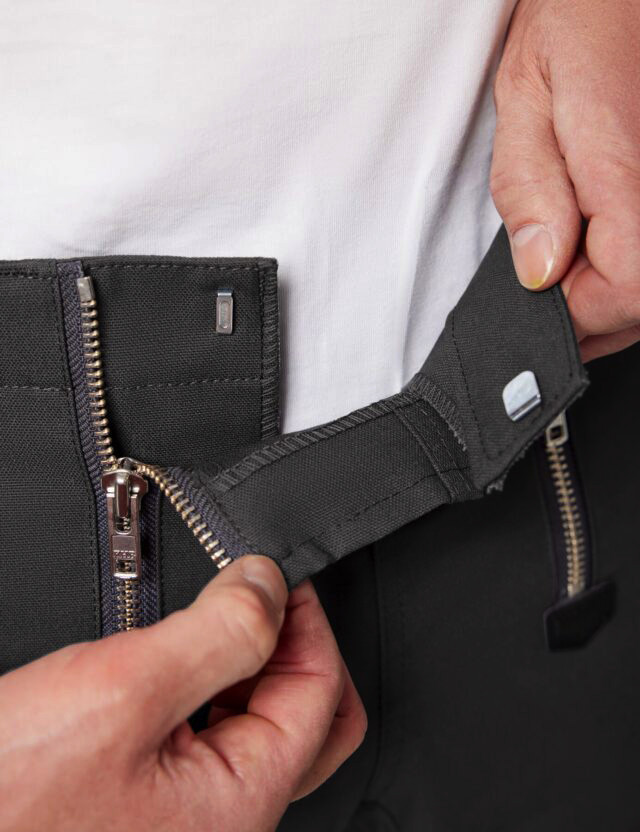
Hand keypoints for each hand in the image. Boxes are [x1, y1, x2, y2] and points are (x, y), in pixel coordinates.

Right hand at [0, 556, 365, 831]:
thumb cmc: (9, 802)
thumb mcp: (124, 693)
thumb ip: (218, 633)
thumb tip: (269, 585)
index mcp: (241, 801)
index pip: (322, 693)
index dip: (307, 619)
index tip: (276, 575)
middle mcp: (225, 816)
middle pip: (306, 714)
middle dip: (291, 642)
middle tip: (259, 594)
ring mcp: (189, 809)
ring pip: (257, 717)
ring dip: (246, 655)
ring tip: (212, 611)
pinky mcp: (150, 794)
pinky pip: (208, 728)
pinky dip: (207, 677)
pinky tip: (174, 650)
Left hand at [491, 0, 639, 360]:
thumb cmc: (583, 15)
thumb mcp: (526, 94)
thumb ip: (529, 188)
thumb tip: (539, 269)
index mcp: (627, 165)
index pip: (626, 290)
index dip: (577, 311)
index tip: (542, 292)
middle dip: (592, 306)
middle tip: (553, 269)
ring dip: (613, 289)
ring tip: (575, 246)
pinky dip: (630, 263)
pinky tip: (605, 237)